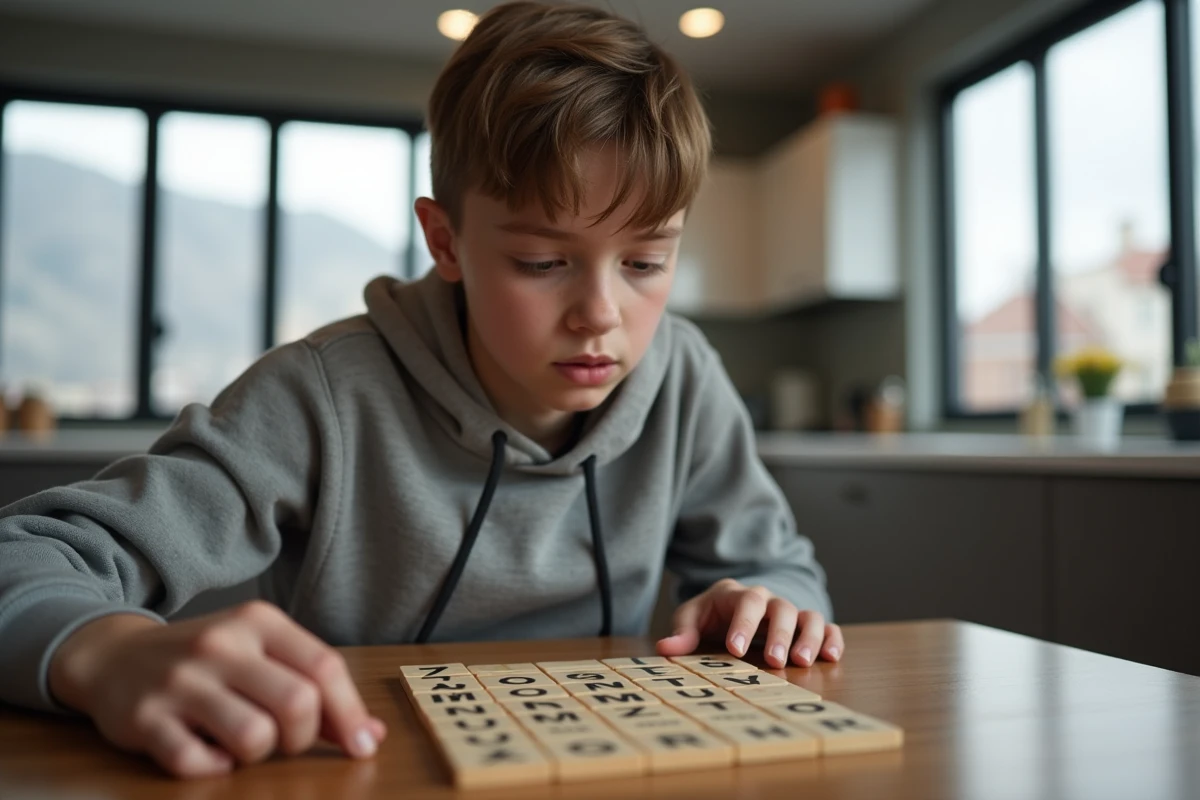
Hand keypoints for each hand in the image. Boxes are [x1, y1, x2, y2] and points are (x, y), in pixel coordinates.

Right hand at [49, 601, 386, 778]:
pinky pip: (198, 764)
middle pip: (296, 703)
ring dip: (258, 754)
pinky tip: (208, 750)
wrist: (113, 656)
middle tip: (286, 740)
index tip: (361, 745)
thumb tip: (371, 733)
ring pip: (253, 736)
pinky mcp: (145, 720)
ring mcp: (180, 681)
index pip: (324, 666)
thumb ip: (314, 687)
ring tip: (244, 742)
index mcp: (258, 622)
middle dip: (302, 737)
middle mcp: (221, 645)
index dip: (350, 713)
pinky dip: (213, 767)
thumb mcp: (261, 653)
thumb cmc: (206, 660)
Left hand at [655, 578, 843, 667]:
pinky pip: (827, 626)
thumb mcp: (692, 619)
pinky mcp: (805, 626)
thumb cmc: (710, 615)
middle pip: (780, 608)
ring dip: (808, 638)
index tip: (735, 649)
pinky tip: (831, 657)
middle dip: (779, 635)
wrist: (730, 608)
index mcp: (738, 594)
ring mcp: (789, 612)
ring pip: (807, 616)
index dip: (743, 624)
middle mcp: (769, 600)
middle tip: (775, 662)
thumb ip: (682, 632)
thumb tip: (665, 648)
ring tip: (802, 662)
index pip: (745, 603)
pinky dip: (832, 639)